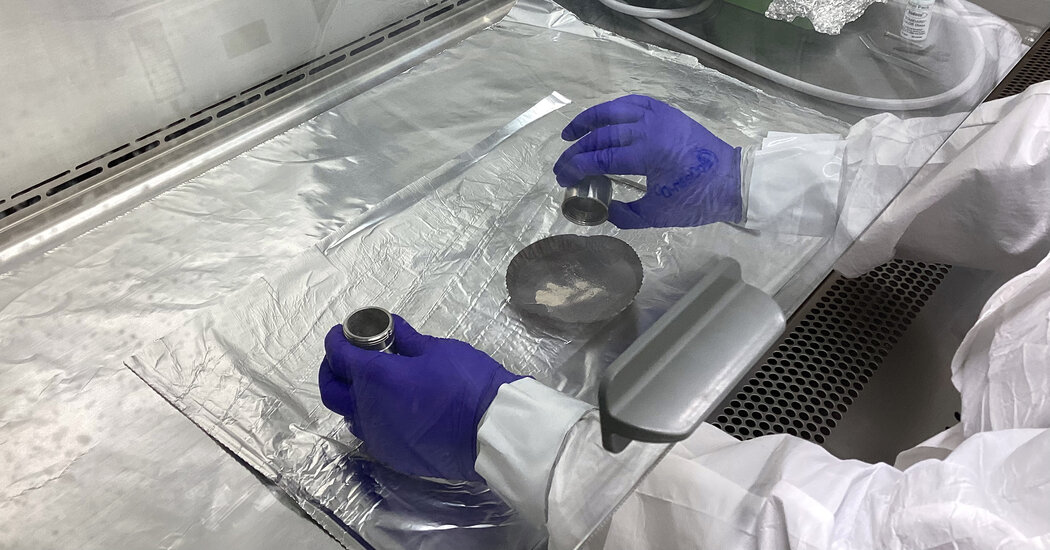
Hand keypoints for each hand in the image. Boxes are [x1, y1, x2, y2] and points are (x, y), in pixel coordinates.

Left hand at [318, 315, 523, 480]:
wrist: (493, 430)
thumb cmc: (467, 383)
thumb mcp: (437, 350)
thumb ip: (406, 339)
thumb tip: (391, 327)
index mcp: (375, 378)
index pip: (338, 356)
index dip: (336, 340)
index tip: (342, 333)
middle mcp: (367, 411)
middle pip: (331, 391)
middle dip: (332, 370)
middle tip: (347, 358)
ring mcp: (378, 438)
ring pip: (350, 415)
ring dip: (353, 397)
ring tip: (374, 384)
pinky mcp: (393, 456)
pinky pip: (372, 434)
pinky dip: (373, 417)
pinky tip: (394, 408)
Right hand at [553, 95, 742, 228]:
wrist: (732, 181)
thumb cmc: (697, 200)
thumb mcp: (657, 215)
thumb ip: (625, 214)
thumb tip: (603, 209)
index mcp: (648, 154)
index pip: (600, 157)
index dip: (576, 167)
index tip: (563, 178)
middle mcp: (650, 128)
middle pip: (601, 134)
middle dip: (576, 150)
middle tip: (561, 164)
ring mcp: (659, 116)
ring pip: (614, 110)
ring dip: (588, 120)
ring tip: (570, 133)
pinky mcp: (667, 112)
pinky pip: (633, 102)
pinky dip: (613, 108)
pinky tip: (602, 119)